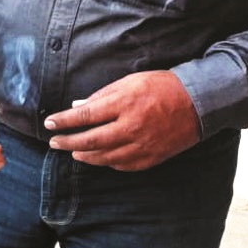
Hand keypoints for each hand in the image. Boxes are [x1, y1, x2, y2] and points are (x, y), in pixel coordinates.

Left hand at [45, 71, 199, 170]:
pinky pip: (121, 165)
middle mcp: (130, 127)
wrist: (199, 103)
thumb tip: (75, 107)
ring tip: (73, 152)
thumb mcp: (130, 82)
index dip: (63, 122)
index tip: (49, 124)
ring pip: (103, 157)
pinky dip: (106, 162)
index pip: (84, 116)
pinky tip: (98, 157)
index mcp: (124, 104)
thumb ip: (102, 96)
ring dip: (84, 156)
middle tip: (54, 143)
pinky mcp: (150, 158)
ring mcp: (141, 146)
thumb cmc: (162, 87)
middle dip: (67, 143)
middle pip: (89, 141)